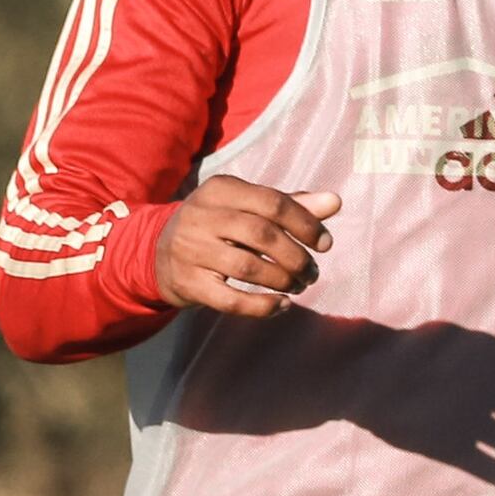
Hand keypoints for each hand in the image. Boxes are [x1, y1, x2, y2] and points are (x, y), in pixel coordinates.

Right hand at [155, 178, 343, 317]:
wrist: (159, 253)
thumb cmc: (219, 226)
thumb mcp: (247, 207)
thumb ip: (291, 204)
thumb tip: (335, 201)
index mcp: (220, 189)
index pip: (273, 202)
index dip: (306, 224)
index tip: (325, 244)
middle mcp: (202, 216)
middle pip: (262, 235)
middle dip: (297, 257)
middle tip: (312, 272)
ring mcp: (191, 250)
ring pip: (248, 268)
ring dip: (283, 281)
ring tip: (299, 286)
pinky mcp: (188, 283)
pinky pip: (230, 300)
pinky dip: (262, 306)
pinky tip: (281, 305)